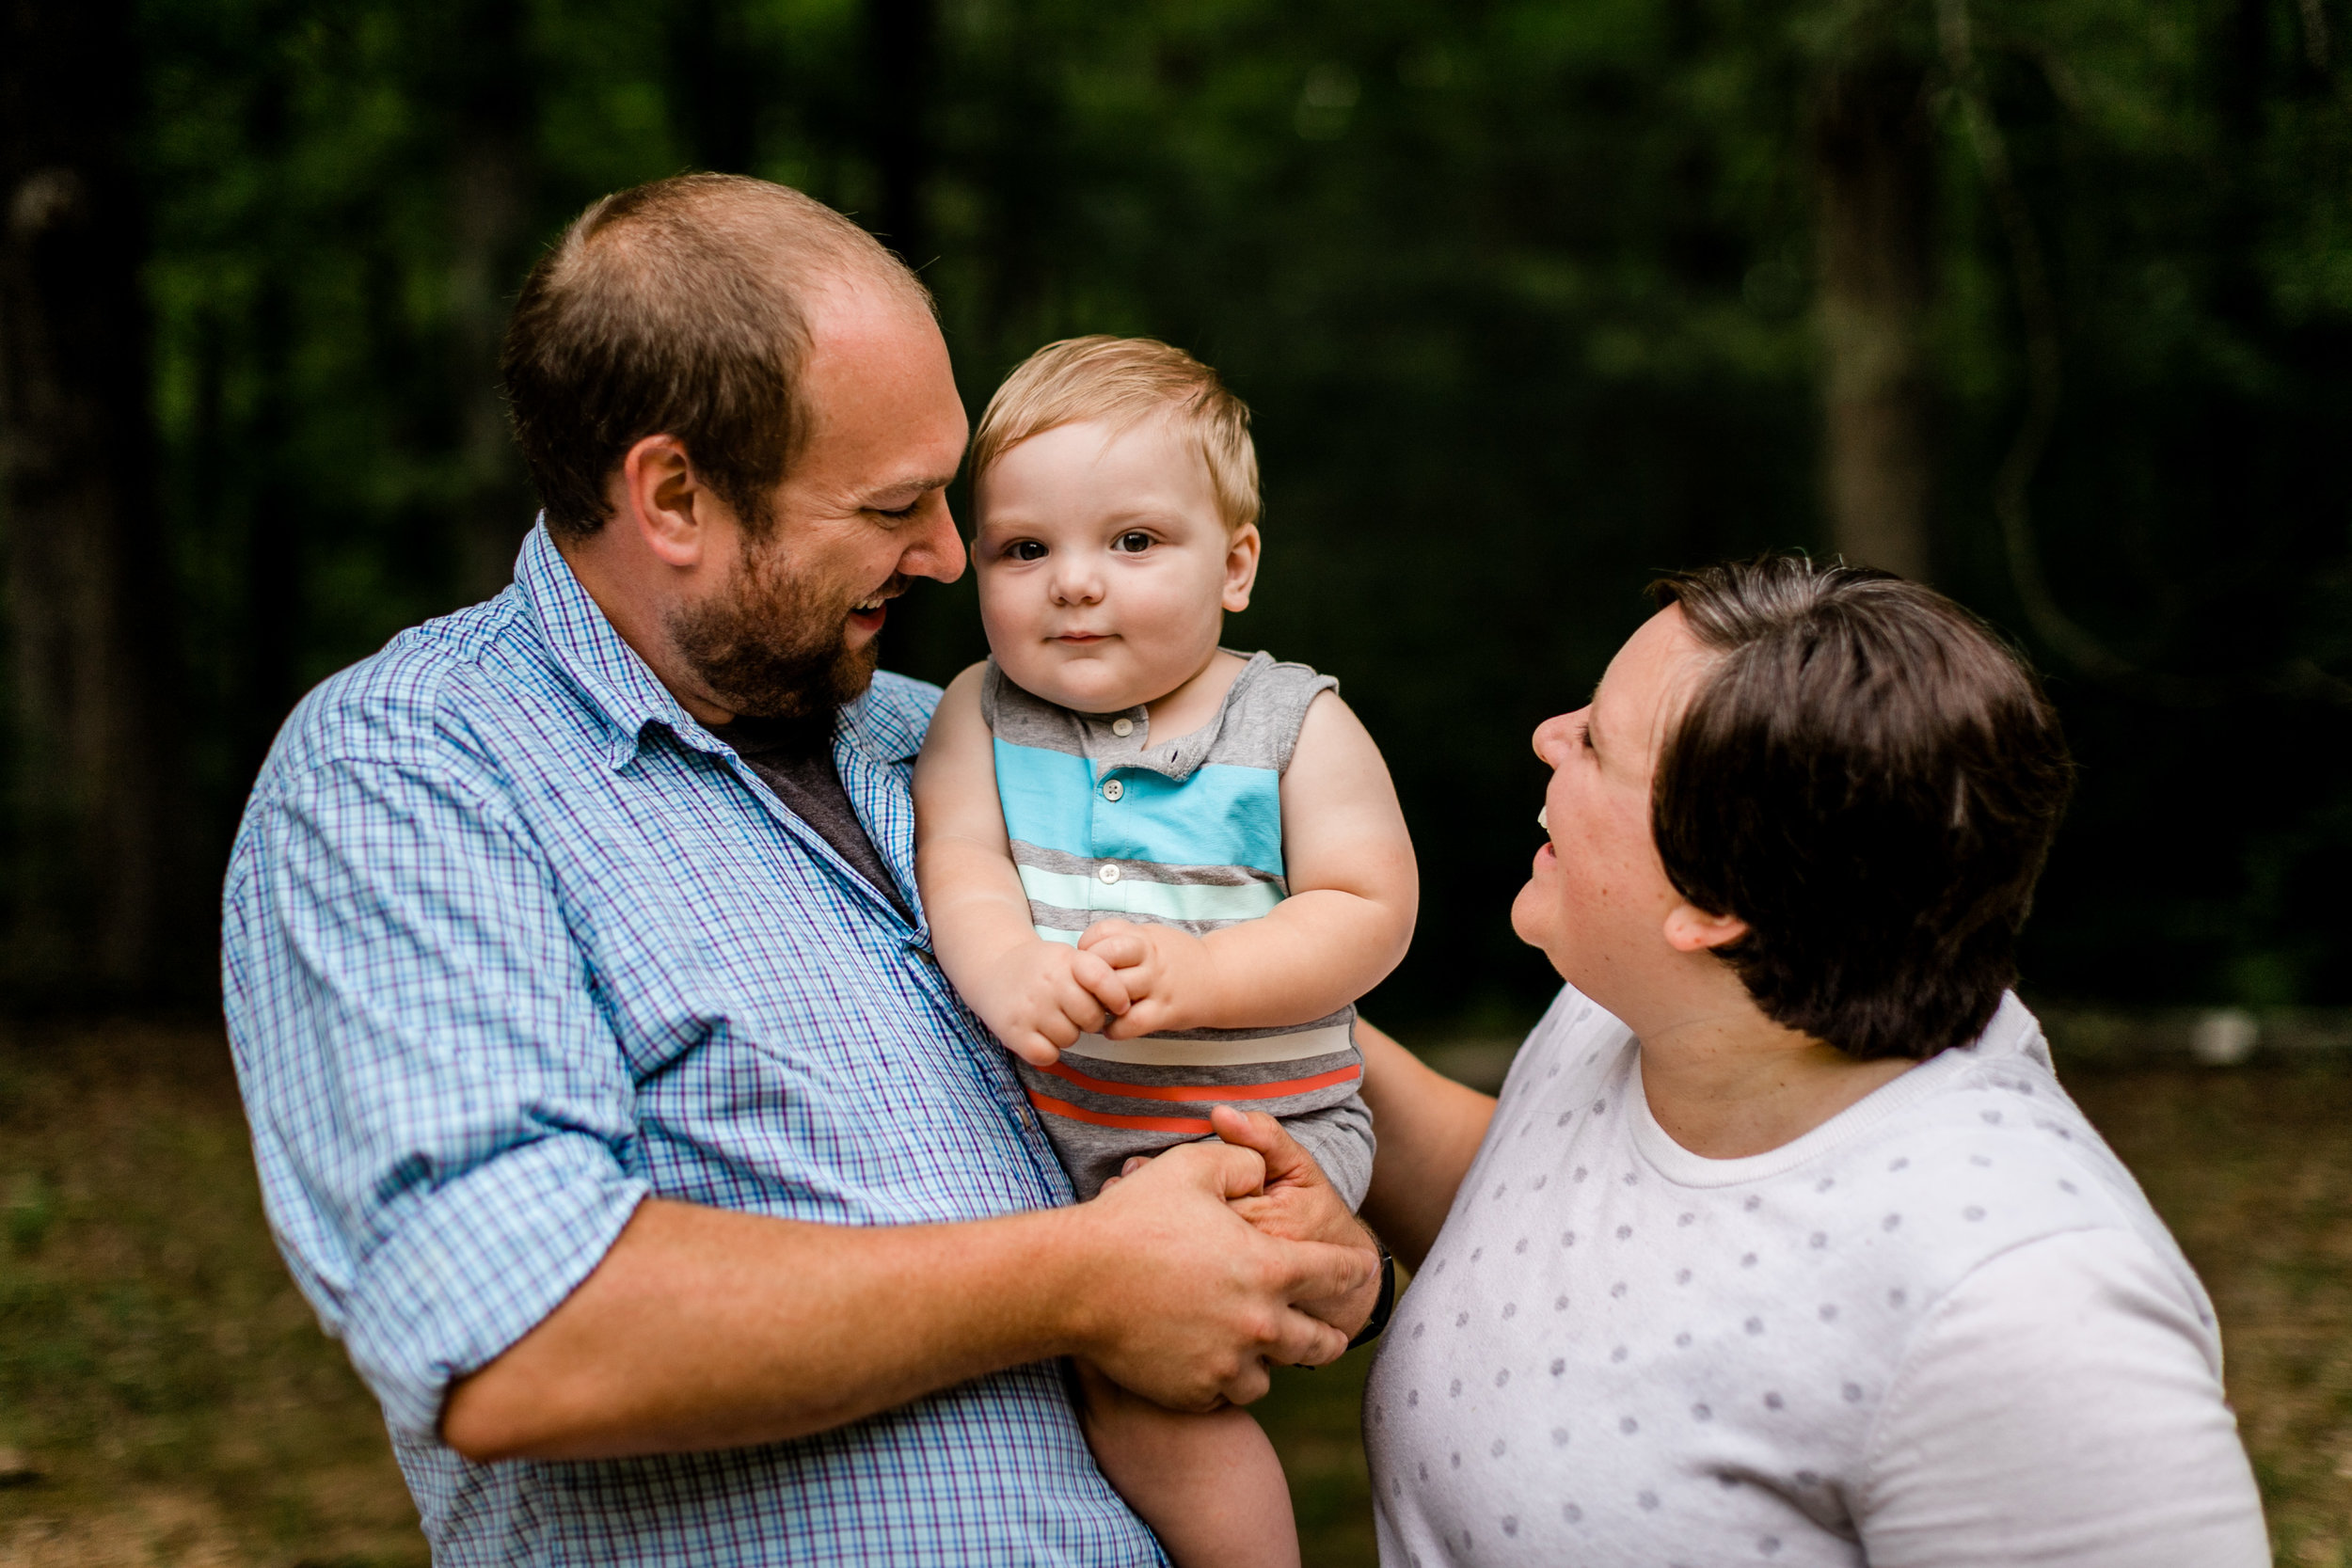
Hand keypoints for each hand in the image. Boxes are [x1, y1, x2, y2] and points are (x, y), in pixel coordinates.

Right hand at [965, 939, 1134, 1065]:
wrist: (994, 967)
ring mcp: (1029, 1008)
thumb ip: (1097, 975)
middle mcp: (1047, 983)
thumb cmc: (1043, 968)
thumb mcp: (1069, 957)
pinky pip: (1047, 1055)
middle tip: (1074, 1012)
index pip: (1102, 979)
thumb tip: (1123, 1008)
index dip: (1117, 996)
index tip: (1119, 1005)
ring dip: (1066, 1034)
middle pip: (1091, 1018)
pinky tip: (1039, 1034)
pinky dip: (1047, 1051)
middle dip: (1090, 1020)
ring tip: (1052, 1018)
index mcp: (1066, 961)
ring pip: (1070, 1038)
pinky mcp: (1013, 1032)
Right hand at [1066, 1138, 1374, 1409]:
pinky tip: (1209, 1361)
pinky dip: (1222, 1380)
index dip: (1354, 1270)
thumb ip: (1242, 1160)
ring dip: (1267, 1361)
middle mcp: (1258, 1324)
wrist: (1074, 1281)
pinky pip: (1224, 1395)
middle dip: (1328, 1334)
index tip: (1363, 1270)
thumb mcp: (1193, 1165)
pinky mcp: (1193, 1393)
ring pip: (1270, 1376)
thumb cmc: (1134, 1217)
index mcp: (1269, 1268)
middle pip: (1319, 1343)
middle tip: (1329, 1333)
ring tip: (1257, 1349)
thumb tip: (1262, 1171)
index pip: (1336, 1274)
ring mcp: (1225, 1364)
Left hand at [1075, 920, 1220, 1037]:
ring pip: (1116, 991)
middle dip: (1088, 974)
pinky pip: (1132, 1023)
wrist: (1219, 978)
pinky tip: (1112, 1028)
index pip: (1103, 932)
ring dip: (1098, 1004)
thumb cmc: (1175, 959)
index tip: (1086, 959)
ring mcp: (1159, 985)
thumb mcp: (1151, 936)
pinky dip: (1115, 1030)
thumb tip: (1081, 953)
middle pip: (1105, 958)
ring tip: (1096, 1010)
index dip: (1086, 946)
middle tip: (1085, 988)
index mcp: (1144, 937)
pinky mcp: (1166, 1012)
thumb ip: (1121, 939)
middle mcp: (1151, 958)